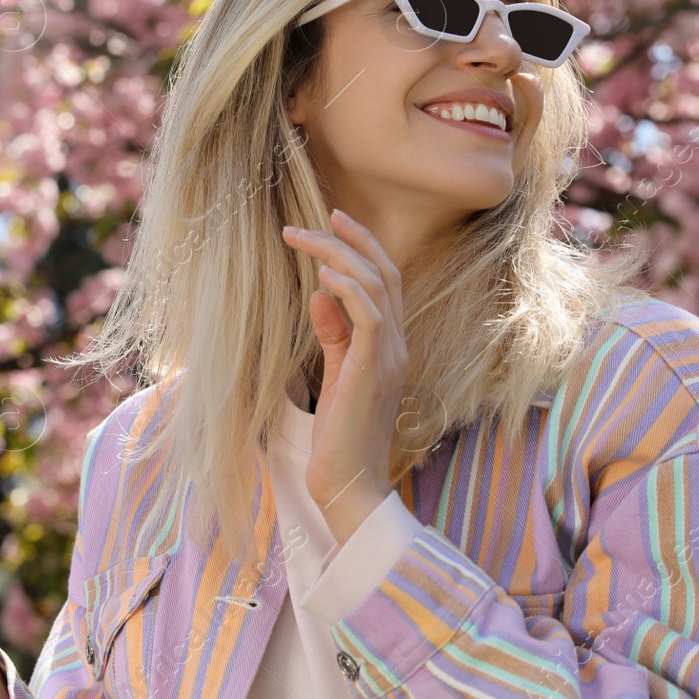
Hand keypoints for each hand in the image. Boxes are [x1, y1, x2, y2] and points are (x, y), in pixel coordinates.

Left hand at [281, 208, 402, 541]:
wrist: (349, 483)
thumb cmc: (340, 436)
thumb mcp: (336, 374)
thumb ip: (333, 335)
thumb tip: (319, 295)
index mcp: (390, 344)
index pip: (384, 281)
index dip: (363, 247)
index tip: (333, 221)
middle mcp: (396, 344)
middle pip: (384, 273)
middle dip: (352, 239)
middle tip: (320, 215)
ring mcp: (389, 355)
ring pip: (375, 285)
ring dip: (337, 255)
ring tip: (302, 238)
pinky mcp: (373, 369)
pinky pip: (368, 315)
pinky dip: (347, 289)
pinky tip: (323, 277)